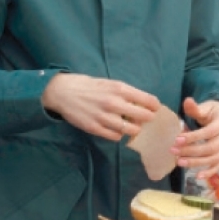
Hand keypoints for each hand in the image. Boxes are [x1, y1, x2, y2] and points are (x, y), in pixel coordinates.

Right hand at [41, 73, 160, 140]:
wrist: (63, 92)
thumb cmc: (88, 86)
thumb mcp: (109, 83)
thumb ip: (126, 93)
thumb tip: (143, 104)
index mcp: (119, 88)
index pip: (147, 100)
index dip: (155, 106)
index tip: (155, 108)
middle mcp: (114, 103)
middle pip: (142, 116)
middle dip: (147, 118)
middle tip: (146, 119)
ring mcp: (104, 117)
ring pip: (130, 130)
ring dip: (134, 129)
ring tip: (131, 126)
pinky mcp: (95, 128)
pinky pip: (115, 136)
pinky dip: (119, 134)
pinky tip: (116, 128)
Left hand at [171, 98, 218, 180]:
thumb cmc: (214, 111)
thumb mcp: (206, 106)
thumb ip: (195, 108)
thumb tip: (187, 101)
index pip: (209, 132)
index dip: (194, 137)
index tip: (177, 140)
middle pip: (211, 147)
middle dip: (191, 151)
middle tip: (174, 151)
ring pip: (214, 158)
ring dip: (196, 162)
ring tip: (179, 162)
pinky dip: (210, 172)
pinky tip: (198, 176)